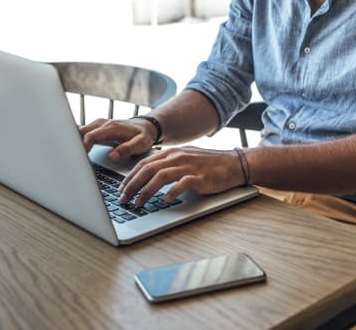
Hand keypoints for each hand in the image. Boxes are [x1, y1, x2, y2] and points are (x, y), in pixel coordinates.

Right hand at [79, 118, 155, 159]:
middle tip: (72, 160)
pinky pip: (83, 133)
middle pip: (80, 133)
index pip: (90, 136)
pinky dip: (78, 141)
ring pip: (79, 132)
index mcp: (111, 128)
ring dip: (75, 143)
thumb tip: (112, 156)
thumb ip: (126, 149)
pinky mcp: (96, 128)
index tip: (79, 159)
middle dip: (74, 145)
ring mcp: (98, 125)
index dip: (82, 148)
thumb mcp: (141, 144)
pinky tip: (76, 151)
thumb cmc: (143, 136)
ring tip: (72, 157)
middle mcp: (102, 124)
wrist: (145, 126)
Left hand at [118, 146, 244, 207]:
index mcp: (172, 153)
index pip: (144, 163)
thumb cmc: (209, 165)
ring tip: (138, 203)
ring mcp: (189, 166)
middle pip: (148, 169)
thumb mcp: (185, 159)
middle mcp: (178, 157)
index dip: (130, 176)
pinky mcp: (200, 177)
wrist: (234, 164)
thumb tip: (148, 176)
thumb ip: (168, 165)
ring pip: (160, 176)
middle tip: (123, 199)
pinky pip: (182, 183)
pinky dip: (172, 192)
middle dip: (132, 185)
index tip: (121, 189)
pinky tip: (165, 200)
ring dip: (146, 191)